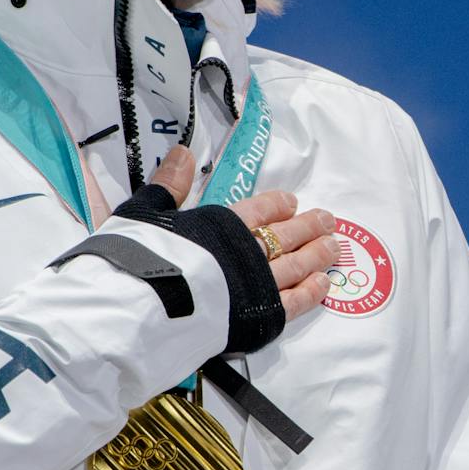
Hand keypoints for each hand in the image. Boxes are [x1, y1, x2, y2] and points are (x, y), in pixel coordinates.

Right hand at [147, 147, 339, 319]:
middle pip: (284, 235)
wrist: (139, 310)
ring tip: (334, 246)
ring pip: (296, 265)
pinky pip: (293, 303)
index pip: (258, 210)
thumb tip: (183, 152)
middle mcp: (245, 251)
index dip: (278, 205)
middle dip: (308, 227)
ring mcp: (256, 285)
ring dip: (317, 254)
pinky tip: (323, 284)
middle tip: (328, 221)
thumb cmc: (135, 260)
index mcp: (221, 224)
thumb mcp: (144, 214)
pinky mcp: (259, 317)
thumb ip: (168, 186)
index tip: (292, 202)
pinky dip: (310, 292)